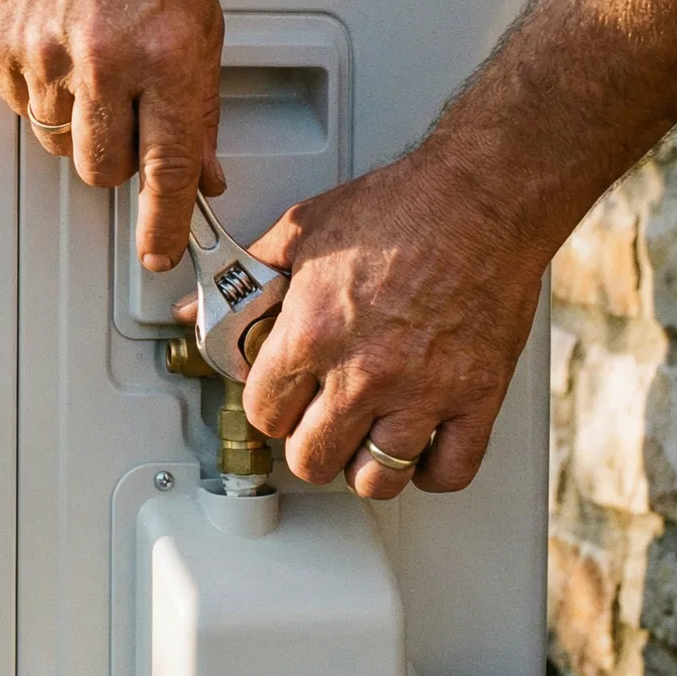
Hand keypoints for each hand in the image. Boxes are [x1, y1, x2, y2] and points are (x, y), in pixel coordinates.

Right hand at [0, 0, 226, 269]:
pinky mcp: (3, 42)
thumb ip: (199, 103)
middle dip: (118, 159)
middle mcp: (106, 60)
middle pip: (102, 168)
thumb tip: (201, 169)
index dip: (163, 222)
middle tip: (127, 115)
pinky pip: (22, 104)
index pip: (167, 169)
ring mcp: (47, 53)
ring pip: (59, 141)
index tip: (159, 251)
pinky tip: (58, 43)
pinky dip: (41, 89)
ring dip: (78, 121)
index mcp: (167, 56)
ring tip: (91, 62)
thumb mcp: (200, 20)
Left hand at [195, 151, 548, 499]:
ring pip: (377, 478)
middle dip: (306, 444)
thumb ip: (246, 279)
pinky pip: (451, 471)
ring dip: (364, 466)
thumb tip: (195, 310)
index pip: (263, 414)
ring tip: (362, 440)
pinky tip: (420, 449)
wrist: (481, 196)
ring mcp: (423, 391)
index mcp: (312, 334)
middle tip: (315, 422)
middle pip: (312, 459)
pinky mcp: (476, 396)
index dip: (267, 407)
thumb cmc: (398, 207)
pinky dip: (432, 471)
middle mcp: (363, 373)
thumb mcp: (301, 232)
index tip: (279, 398)